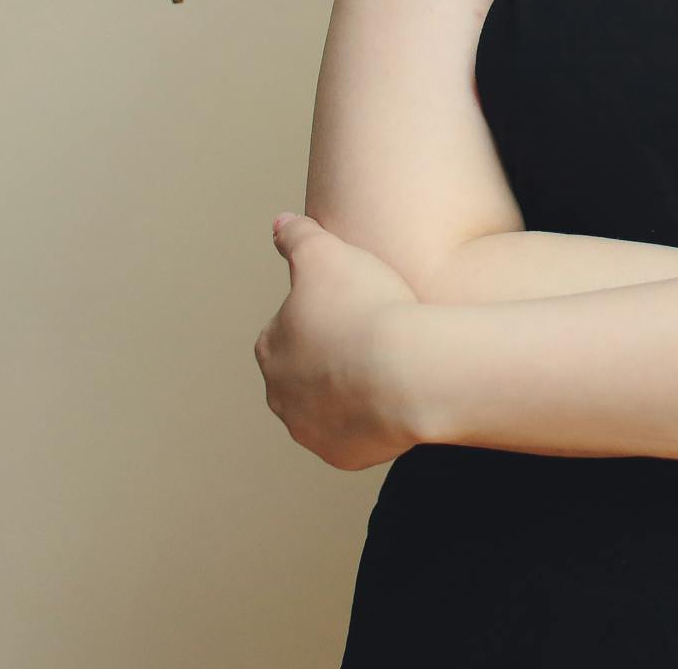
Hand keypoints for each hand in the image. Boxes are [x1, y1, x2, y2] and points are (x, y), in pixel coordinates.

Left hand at [255, 212, 428, 469]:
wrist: (406, 372)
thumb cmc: (365, 307)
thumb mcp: (327, 253)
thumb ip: (298, 236)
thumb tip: (279, 222)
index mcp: (271, 348)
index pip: (289, 329)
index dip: (324, 314)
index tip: (355, 306)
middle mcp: (280, 395)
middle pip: (306, 372)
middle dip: (333, 357)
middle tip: (375, 336)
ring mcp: (309, 430)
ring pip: (329, 406)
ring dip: (351, 390)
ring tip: (391, 366)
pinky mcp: (341, 455)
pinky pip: (355, 435)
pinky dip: (372, 420)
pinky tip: (397, 396)